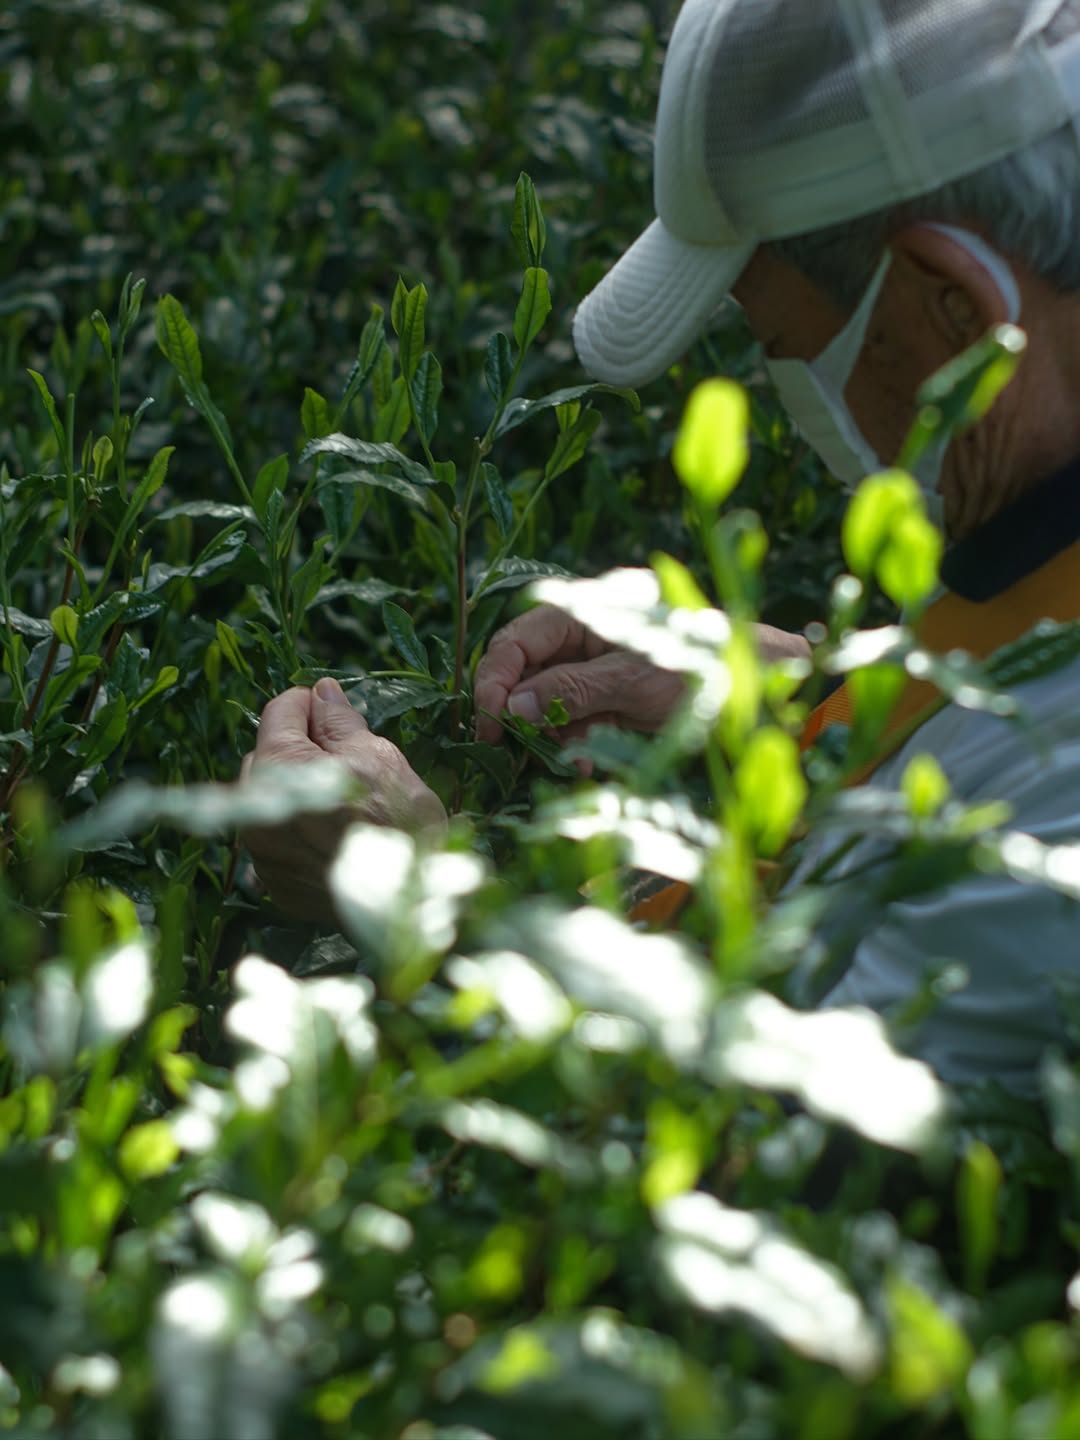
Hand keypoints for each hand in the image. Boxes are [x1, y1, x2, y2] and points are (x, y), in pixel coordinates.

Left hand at [240, 677, 446, 921]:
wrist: (412, 903)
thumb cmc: (399, 822)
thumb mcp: (376, 756)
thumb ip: (338, 722)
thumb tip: (323, 693)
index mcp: (275, 768)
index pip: (279, 713)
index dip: (310, 705)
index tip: (333, 710)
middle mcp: (253, 812)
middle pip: (267, 758)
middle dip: (299, 749)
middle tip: (345, 758)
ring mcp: (262, 854)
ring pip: (269, 802)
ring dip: (296, 792)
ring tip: (343, 802)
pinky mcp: (275, 885)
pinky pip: (278, 843)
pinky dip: (299, 832)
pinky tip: (335, 835)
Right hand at [474, 605, 683, 744]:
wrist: (755, 687)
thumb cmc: (701, 666)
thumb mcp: (634, 679)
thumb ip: (573, 690)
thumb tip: (514, 706)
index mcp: (584, 613)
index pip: (517, 641)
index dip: (495, 680)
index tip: (490, 723)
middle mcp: (581, 637)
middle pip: (524, 673)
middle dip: (520, 713)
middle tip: (516, 750)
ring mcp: (594, 668)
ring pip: (544, 702)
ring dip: (549, 735)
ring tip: (572, 760)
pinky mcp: (607, 697)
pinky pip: (571, 720)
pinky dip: (573, 742)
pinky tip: (585, 761)